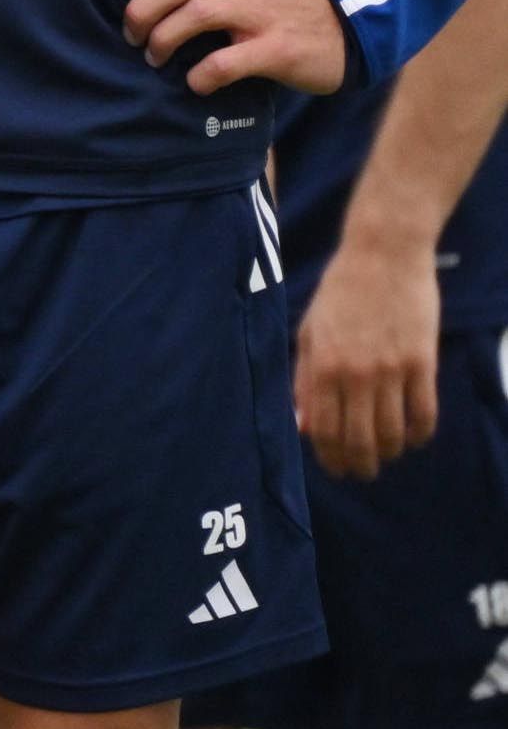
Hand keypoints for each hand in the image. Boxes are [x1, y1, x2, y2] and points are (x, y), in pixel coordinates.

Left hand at [118, 0, 348, 94]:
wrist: (354, 34)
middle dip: (141, 9)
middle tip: (131, 34)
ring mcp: (262, 13)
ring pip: (196, 14)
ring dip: (163, 40)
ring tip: (154, 59)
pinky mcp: (278, 49)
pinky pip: (227, 61)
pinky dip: (201, 75)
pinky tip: (195, 84)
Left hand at [295, 234, 444, 479]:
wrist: (383, 257)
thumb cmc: (339, 294)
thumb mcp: (308, 333)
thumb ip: (305, 380)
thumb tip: (304, 425)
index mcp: (322, 366)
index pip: (324, 429)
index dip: (329, 456)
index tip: (335, 468)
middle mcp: (356, 373)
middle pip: (359, 439)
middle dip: (360, 464)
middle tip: (362, 472)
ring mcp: (393, 369)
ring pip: (394, 432)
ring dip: (389, 452)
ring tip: (386, 455)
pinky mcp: (423, 362)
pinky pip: (425, 413)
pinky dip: (420, 434)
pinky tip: (414, 438)